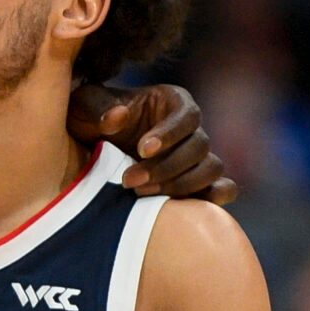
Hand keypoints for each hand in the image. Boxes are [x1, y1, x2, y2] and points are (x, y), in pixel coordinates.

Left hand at [69, 82, 235, 202]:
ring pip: (212, 168)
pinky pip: (225, 189)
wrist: (89, 152)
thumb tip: (118, 117)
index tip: (142, 149)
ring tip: (143, 195)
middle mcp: (191, 128)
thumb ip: (98, 109)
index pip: (187, 115)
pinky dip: (213, 198)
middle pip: (199, 146)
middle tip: (129, 181)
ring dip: (182, 185)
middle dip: (165, 166)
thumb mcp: (84, 108)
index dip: (169, 133)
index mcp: (172, 102)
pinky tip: (182, 208)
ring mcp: (198, 157)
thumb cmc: (90, 122)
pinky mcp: (201, 183)